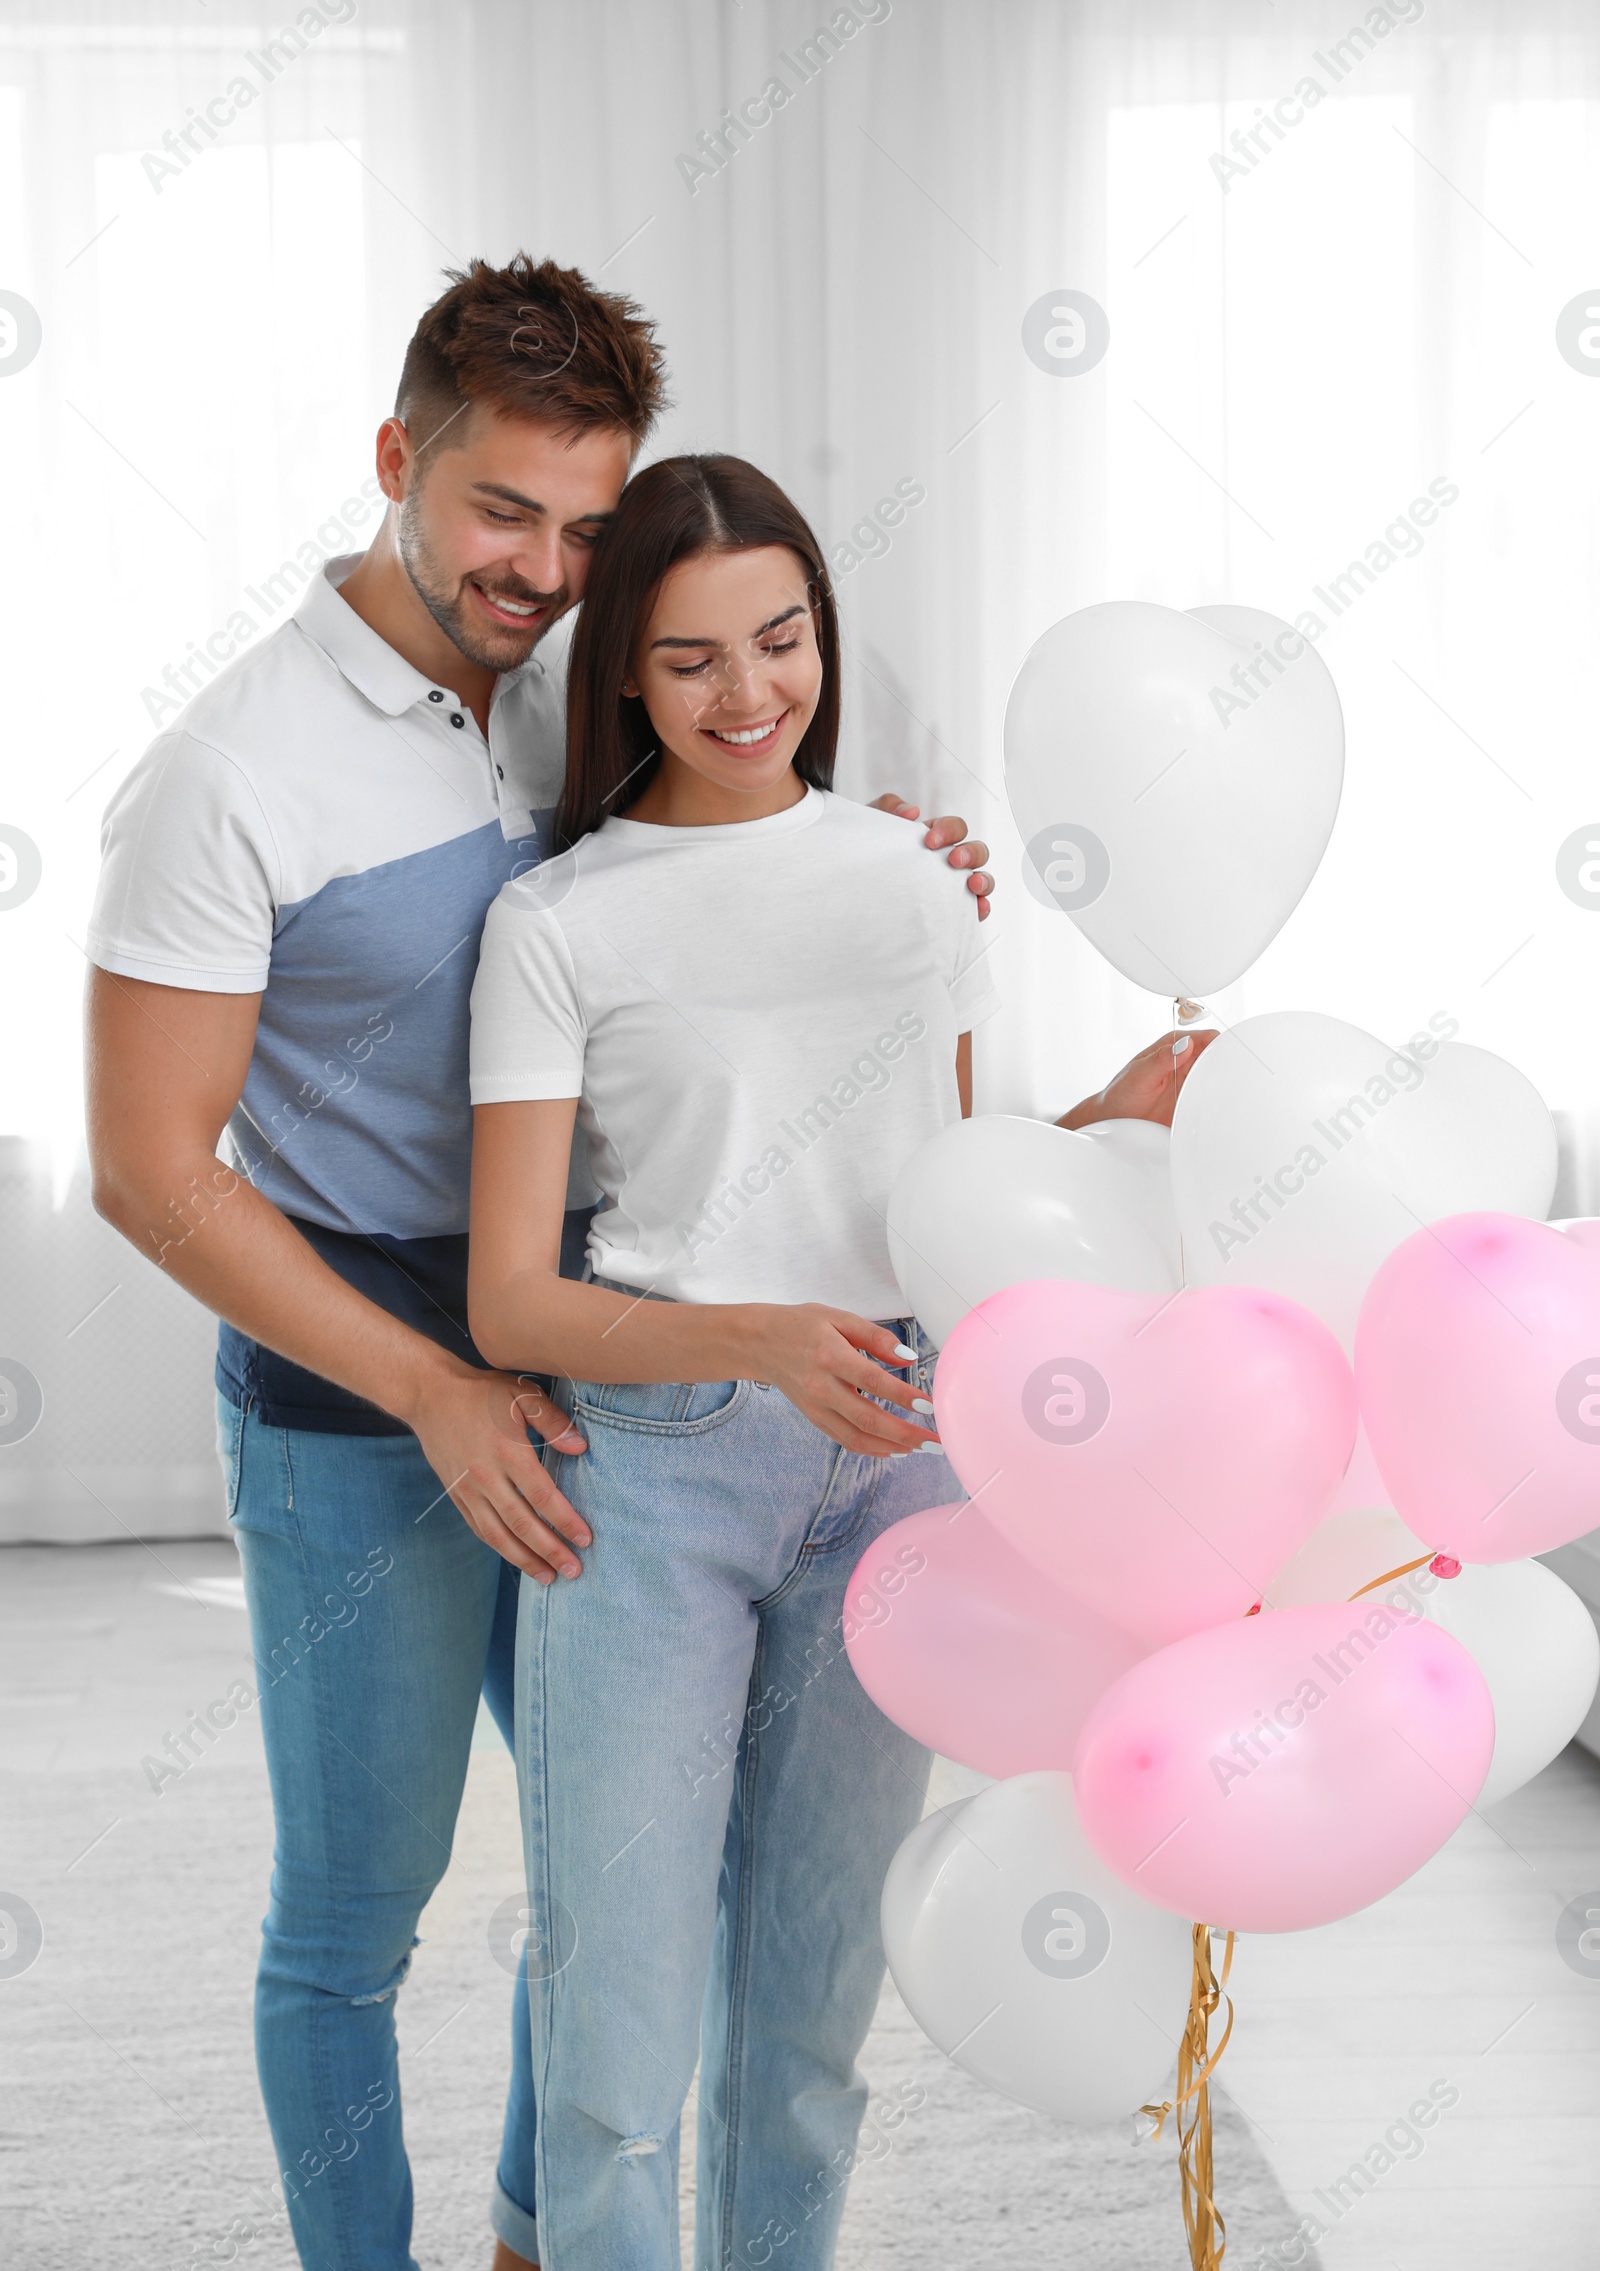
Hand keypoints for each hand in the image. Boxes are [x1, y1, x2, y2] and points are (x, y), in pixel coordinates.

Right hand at [402, 1360, 592, 1582]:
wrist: (429, 1395)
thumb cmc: (481, 1393)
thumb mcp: (521, 1394)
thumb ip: (552, 1421)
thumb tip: (580, 1448)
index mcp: (508, 1451)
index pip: (542, 1496)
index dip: (565, 1521)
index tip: (586, 1539)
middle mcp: (486, 1476)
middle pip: (522, 1524)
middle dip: (550, 1551)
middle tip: (574, 1571)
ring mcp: (468, 1490)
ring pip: (498, 1535)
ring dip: (525, 1560)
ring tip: (549, 1577)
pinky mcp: (455, 1496)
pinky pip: (480, 1529)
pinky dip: (500, 1548)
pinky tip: (518, 1559)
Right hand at [745, 1304, 939, 1455]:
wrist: (761, 1343)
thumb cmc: (802, 1326)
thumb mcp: (839, 1317)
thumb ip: (875, 1337)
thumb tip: (908, 1357)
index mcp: (830, 1356)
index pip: (872, 1380)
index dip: (902, 1395)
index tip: (929, 1405)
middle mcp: (822, 1386)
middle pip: (867, 1418)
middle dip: (904, 1433)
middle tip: (935, 1441)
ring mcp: (816, 1407)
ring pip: (856, 1436)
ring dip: (891, 1446)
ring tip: (920, 1448)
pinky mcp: (814, 1418)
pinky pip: (845, 1439)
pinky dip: (871, 1448)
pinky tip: (893, 1448)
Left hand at [871, 793, 992, 919]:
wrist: (855, 889)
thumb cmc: (869, 853)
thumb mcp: (872, 826)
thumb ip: (887, 807)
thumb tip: (912, 812)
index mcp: (936, 838)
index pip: (955, 828)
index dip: (949, 831)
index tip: (930, 841)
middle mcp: (949, 860)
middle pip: (976, 850)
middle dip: (969, 853)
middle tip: (953, 860)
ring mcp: (954, 885)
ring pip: (982, 877)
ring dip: (983, 879)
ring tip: (972, 884)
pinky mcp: (953, 909)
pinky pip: (975, 908)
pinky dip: (981, 907)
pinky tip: (977, 908)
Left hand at [1059, 1027, 1219, 1131]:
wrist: (1113, 1119)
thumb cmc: (1121, 1092)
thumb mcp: (1139, 1074)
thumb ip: (1161, 1059)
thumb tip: (1185, 1044)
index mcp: (1174, 1047)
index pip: (1207, 1038)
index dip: (1222, 1043)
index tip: (1229, 1056)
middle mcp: (1185, 1062)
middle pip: (1218, 1056)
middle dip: (1229, 1064)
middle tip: (1233, 1077)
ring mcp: (1190, 1082)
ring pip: (1218, 1077)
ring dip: (1226, 1083)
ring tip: (1229, 1092)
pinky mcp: (1192, 1101)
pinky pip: (1212, 1098)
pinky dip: (1219, 1100)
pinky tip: (1220, 1106)